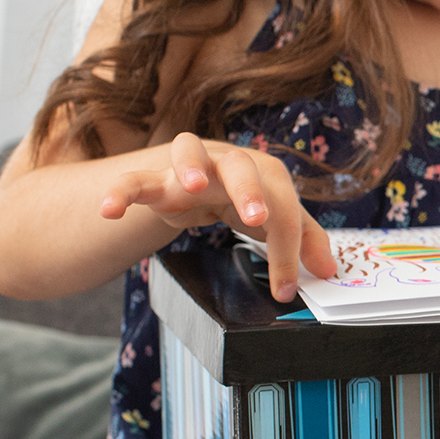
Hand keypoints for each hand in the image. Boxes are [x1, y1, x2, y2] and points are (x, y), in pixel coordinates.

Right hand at [98, 131, 336, 300]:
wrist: (195, 176)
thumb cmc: (242, 197)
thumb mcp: (275, 218)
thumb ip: (304, 240)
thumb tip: (330, 271)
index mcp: (265, 174)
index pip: (283, 210)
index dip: (288, 250)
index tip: (285, 289)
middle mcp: (228, 162)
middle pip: (242, 165)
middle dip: (250, 189)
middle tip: (258, 216)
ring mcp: (188, 166)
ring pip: (187, 149)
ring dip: (189, 164)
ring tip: (188, 185)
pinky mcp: (153, 178)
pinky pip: (133, 179)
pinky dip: (121, 192)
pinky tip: (108, 210)